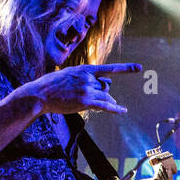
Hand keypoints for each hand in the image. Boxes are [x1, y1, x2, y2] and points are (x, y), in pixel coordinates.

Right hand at [27, 62, 141, 115]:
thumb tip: (105, 85)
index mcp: (84, 69)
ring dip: (105, 101)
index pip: (109, 69)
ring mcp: (87, 90)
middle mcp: (88, 78)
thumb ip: (86, 77)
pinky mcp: (85, 102)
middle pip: (105, 86)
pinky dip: (115, 109)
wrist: (40, 95)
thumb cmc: (52, 85)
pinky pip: (105, 106)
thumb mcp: (69, 74)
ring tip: (94, 103)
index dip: (125, 69)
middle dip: (103, 91)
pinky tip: (123, 111)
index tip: (139, 68)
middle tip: (91, 95)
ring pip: (104, 96)